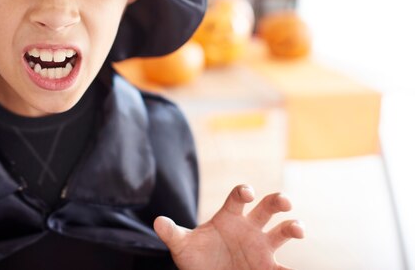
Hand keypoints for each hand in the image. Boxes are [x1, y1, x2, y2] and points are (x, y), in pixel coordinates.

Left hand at [154, 185, 303, 269]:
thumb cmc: (196, 257)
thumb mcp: (182, 245)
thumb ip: (172, 233)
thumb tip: (157, 222)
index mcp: (229, 216)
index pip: (238, 198)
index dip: (243, 191)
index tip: (247, 192)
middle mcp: (250, 227)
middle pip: (267, 207)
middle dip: (277, 201)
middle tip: (284, 201)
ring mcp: (262, 246)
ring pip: (283, 231)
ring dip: (294, 226)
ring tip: (298, 229)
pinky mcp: (268, 267)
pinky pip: (284, 267)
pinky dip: (292, 269)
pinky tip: (296, 269)